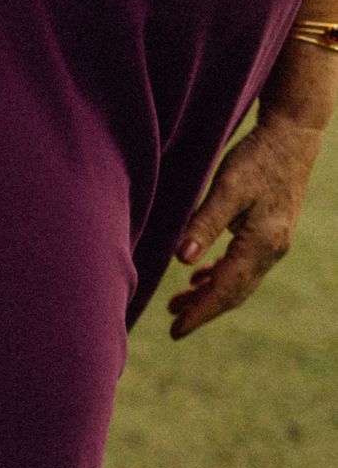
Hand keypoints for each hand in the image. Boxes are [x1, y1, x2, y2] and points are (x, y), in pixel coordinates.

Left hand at [168, 115, 322, 339]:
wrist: (293, 136)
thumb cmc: (257, 158)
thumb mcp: (227, 187)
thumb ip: (204, 224)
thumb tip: (181, 260)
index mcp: (262, 242)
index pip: (226, 288)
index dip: (200, 311)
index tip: (176, 331)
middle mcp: (272, 250)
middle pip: (234, 292)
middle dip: (204, 310)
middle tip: (174, 327)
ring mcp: (274, 243)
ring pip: (239, 282)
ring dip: (209, 295)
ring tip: (177, 304)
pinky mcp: (271, 234)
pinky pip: (243, 267)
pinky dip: (220, 276)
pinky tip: (199, 278)